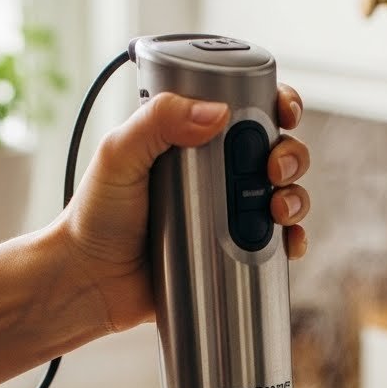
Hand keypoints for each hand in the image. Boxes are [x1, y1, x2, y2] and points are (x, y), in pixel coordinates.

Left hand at [59, 83, 309, 336]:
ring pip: (283, 197)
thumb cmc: (95, 216)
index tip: (285, 113)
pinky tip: (290, 244)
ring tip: (279, 210)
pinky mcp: (230, 256)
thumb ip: (158, 122)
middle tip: (274, 169)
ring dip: (296, 198)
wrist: (89, 282)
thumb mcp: (119, 155)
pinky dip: (292, 243)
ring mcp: (227, 216)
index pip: (248, 109)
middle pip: (276, 151)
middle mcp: (217, 174)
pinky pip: (275, 247)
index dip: (277, 106)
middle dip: (291, 155)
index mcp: (193, 139)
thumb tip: (218, 112)